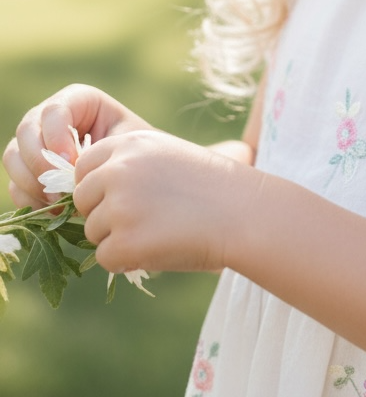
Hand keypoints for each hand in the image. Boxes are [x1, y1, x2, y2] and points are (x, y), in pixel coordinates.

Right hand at [3, 84, 152, 208]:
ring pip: (14, 157)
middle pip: (26, 132)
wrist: (134, 172)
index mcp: (77, 100)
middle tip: (60, 188)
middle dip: (39, 162)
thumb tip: (71, 170)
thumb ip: (101, 150)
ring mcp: (35, 143)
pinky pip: (15, 183)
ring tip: (58, 201)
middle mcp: (49, 117)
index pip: (53, 111)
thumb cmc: (133, 150)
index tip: (72, 163)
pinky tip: (53, 210)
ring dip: (31, 182)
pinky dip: (29, 199)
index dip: (56, 137)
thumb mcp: (125, 142)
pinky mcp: (28, 170)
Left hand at [73, 130, 241, 274]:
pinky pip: (105, 258)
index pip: (83, 167)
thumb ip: (127, 164)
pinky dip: (127, 260)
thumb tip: (87, 190)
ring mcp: (119, 205)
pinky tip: (159, 248)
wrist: (244, 213)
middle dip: (103, 213)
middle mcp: (118, 169)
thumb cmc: (210, 186)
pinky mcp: (124, 241)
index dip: (99, 187)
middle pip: (82, 199)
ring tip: (159, 231)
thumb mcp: (167, 155)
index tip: (125, 197)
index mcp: (129, 142)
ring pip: (93, 231)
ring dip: (117, 237)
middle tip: (143, 219)